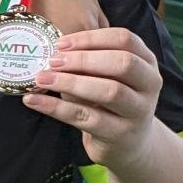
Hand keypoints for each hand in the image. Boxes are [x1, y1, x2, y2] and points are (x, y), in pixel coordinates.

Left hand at [29, 27, 162, 168]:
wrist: (128, 144)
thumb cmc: (110, 102)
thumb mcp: (104, 77)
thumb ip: (87, 63)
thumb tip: (50, 53)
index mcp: (146, 62)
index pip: (124, 39)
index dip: (91, 39)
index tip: (61, 44)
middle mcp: (150, 83)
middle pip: (122, 63)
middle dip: (83, 59)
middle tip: (52, 61)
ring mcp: (139, 110)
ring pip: (109, 91)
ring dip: (70, 82)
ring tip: (42, 79)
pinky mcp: (120, 133)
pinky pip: (87, 117)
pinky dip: (56, 107)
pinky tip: (33, 101)